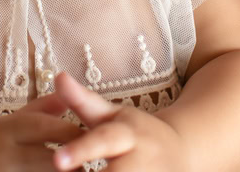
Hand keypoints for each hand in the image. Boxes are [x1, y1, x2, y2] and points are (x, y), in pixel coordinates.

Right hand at [0, 89, 86, 171]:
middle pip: (51, 159)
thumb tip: (72, 96)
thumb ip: (42, 109)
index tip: (92, 136)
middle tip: (88, 161)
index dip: (74, 133)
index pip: (48, 127)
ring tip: (77, 171)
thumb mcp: (9, 121)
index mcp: (4, 129)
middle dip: (74, 162)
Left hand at [50, 71, 187, 171]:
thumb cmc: (135, 132)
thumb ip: (83, 101)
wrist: (182, 150)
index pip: (103, 140)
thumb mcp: (112, 115)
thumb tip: (58, 76)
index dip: (81, 151)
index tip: (57, 160)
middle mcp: (143, 158)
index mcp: (129, 133)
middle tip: (62, 169)